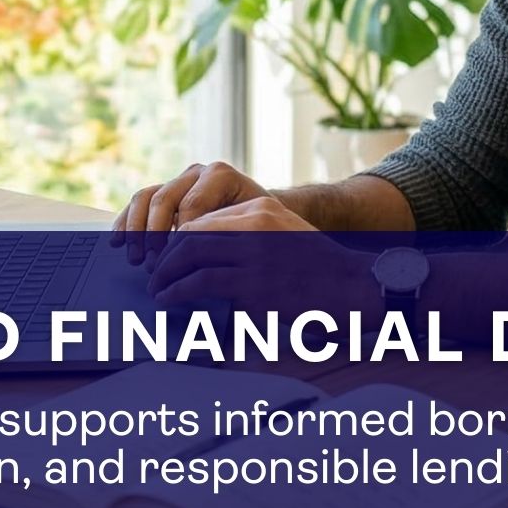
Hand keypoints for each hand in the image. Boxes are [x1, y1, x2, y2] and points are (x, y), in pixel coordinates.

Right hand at [110, 161, 272, 265]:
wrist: (263, 214)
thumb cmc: (262, 228)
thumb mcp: (255, 231)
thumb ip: (232, 240)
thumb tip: (207, 269)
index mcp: (221, 176)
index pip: (192, 205)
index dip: (180, 237)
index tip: (175, 265)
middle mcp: (197, 173)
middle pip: (164, 199)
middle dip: (154, 235)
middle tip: (152, 265)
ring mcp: (179, 180)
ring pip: (146, 197)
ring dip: (136, 230)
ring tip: (136, 259)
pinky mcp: (165, 191)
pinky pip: (139, 202)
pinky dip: (126, 221)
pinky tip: (118, 242)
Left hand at [145, 197, 381, 317]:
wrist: (353, 289)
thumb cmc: (317, 266)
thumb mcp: (283, 233)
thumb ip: (246, 233)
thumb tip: (198, 248)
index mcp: (261, 209)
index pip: (203, 219)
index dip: (177, 239)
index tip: (167, 256)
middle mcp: (255, 226)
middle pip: (191, 236)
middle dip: (165, 257)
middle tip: (155, 273)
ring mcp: (254, 256)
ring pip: (191, 259)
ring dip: (167, 276)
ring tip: (159, 289)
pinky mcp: (254, 287)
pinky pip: (201, 285)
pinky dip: (179, 292)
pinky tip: (172, 299)